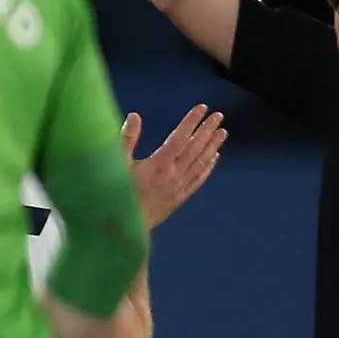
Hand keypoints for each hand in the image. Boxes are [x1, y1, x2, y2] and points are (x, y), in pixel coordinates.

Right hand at [125, 105, 224, 229]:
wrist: (123, 229)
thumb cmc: (116, 196)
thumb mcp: (116, 165)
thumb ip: (126, 140)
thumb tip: (135, 117)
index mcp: (159, 164)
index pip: (180, 137)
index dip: (191, 121)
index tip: (202, 108)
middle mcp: (173, 174)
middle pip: (195, 148)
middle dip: (207, 130)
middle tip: (219, 116)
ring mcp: (178, 187)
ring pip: (200, 163)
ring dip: (212, 146)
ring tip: (223, 133)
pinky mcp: (179, 198)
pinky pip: (198, 180)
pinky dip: (208, 168)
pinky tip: (214, 158)